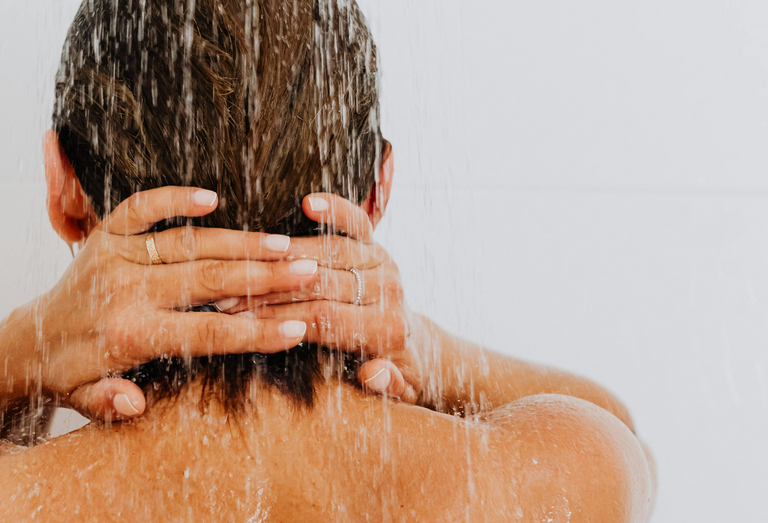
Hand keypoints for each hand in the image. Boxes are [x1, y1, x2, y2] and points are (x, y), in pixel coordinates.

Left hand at [0, 187, 337, 420]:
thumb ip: (112, 403)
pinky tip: (213, 197)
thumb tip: (137, 404)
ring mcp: (117, 256)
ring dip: (241, 242)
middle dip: (265, 277)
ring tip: (285, 243)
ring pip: (191, 244)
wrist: (29, 338)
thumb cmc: (71, 372)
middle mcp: (126, 291)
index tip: (297, 328)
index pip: (207, 334)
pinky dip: (175, 199)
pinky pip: (143, 207)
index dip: (255, 333)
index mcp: (129, 335)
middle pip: (210, 281)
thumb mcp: (86, 401)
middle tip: (309, 270)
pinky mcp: (106, 233)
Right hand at [219, 194, 424, 402]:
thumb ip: (386, 385)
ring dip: (285, 256)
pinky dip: (335, 211)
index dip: (278, 318)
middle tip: (226, 292)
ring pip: (331, 252)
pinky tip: (308, 203)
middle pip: (321, 284)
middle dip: (271, 289)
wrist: (416, 349)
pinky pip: (357, 222)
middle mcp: (388, 292)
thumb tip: (374, 373)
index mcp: (387, 330)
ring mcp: (383, 265)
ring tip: (244, 260)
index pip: (323, 320)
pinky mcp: (377, 245)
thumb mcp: (395, 392)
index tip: (238, 320)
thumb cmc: (394, 374)